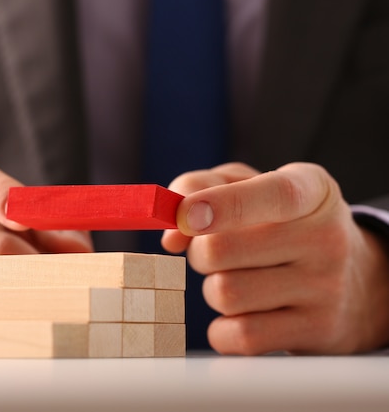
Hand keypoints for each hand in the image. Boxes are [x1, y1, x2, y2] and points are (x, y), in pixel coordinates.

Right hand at [0, 162, 92, 321]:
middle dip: (37, 267)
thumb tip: (78, 253)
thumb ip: (56, 231)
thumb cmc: (2, 244)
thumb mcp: (28, 228)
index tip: (24, 218)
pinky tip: (17, 330)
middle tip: (68, 284)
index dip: (1, 197)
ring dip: (21, 302)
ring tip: (47, 307)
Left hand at [162, 162, 388, 354]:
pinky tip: (241, 315)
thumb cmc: (280, 225)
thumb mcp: (249, 187)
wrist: (352, 281)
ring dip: (214, 290)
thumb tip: (171, 234)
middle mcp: (326, 236)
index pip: (273, 195)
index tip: (184, 216)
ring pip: (225, 294)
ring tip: (238, 281)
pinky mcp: (316, 330)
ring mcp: (325, 287)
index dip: (222, 205)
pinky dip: (223, 330)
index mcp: (311, 190)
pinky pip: (240, 336)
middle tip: (213, 253)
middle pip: (221, 250)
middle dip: (200, 253)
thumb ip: (199, 188)